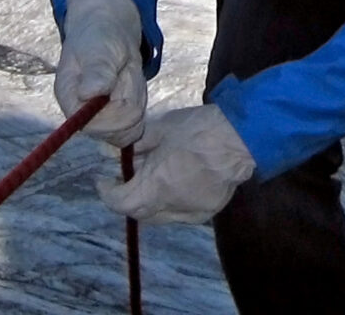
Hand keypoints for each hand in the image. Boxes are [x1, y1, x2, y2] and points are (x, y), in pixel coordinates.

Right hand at [53, 0, 146, 146]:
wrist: (109, 31)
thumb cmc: (99, 37)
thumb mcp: (99, 48)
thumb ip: (96, 71)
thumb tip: (88, 94)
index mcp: (69, 100)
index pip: (92, 126)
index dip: (114, 112)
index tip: (121, 80)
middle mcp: (81, 117)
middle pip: (116, 132)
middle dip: (129, 100)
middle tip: (124, 71)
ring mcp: (99, 122)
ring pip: (130, 128)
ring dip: (136, 99)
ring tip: (126, 74)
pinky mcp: (115, 121)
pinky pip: (137, 125)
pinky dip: (140, 103)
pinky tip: (131, 84)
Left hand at [96, 105, 255, 225]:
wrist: (241, 138)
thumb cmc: (199, 129)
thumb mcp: (162, 129)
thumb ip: (136, 144)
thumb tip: (115, 151)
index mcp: (156, 185)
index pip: (121, 203)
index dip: (108, 193)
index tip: (104, 180)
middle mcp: (171, 207)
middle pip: (140, 213)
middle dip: (128, 198)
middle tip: (125, 179)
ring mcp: (191, 214)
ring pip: (160, 216)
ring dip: (150, 202)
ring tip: (151, 179)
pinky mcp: (207, 213)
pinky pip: (180, 214)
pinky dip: (171, 203)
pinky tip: (176, 184)